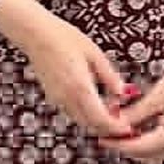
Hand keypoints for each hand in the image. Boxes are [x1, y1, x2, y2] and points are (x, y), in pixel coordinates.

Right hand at [0, 0, 130, 136]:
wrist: (35, 34)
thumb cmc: (63, 38)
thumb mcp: (94, 53)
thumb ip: (109, 76)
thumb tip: (123, 92)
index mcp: (80, 87)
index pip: (101, 119)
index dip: (115, 128)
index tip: (127, 128)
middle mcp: (67, 97)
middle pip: (91, 125)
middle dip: (107, 127)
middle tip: (121, 121)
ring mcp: (58, 98)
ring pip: (80, 120)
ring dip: (95, 121)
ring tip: (110, 109)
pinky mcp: (52, 96)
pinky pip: (71, 112)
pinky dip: (84, 113)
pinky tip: (93, 102)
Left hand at [99, 61, 163, 163]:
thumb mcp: (156, 96)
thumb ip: (135, 113)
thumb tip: (114, 123)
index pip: (139, 147)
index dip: (118, 144)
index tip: (102, 138)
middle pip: (144, 154)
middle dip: (124, 145)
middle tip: (106, 134)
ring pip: (151, 151)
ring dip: (134, 143)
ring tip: (116, 130)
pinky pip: (158, 144)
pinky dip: (143, 138)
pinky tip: (131, 127)